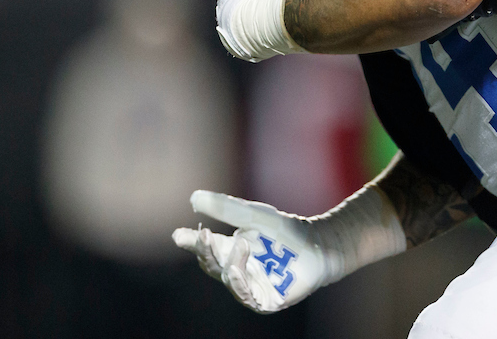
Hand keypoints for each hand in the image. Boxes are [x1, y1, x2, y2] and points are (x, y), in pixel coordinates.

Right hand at [173, 190, 330, 312]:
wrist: (318, 245)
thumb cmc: (286, 230)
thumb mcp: (254, 215)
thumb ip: (226, 208)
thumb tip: (194, 197)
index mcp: (231, 250)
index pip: (206, 249)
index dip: (192, 243)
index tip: (178, 235)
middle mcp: (237, 270)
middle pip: (213, 264)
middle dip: (206, 250)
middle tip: (203, 234)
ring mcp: (250, 287)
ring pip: (229, 278)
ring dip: (231, 261)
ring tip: (240, 243)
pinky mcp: (264, 300)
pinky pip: (246, 295)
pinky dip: (240, 280)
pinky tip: (238, 265)